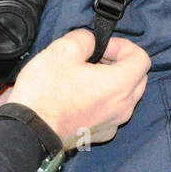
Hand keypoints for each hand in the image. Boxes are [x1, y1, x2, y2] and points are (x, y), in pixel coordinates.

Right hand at [9, 30, 150, 150]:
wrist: (29, 131)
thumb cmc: (44, 94)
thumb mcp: (62, 50)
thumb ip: (85, 38)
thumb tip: (91, 42)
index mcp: (119, 85)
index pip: (141, 58)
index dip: (123, 45)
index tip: (102, 46)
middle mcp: (123, 107)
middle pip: (138, 77)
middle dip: (120, 63)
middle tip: (95, 58)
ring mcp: (113, 123)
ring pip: (126, 95)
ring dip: (112, 81)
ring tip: (85, 75)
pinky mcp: (100, 133)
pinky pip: (112, 111)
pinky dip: (103, 99)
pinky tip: (80, 95)